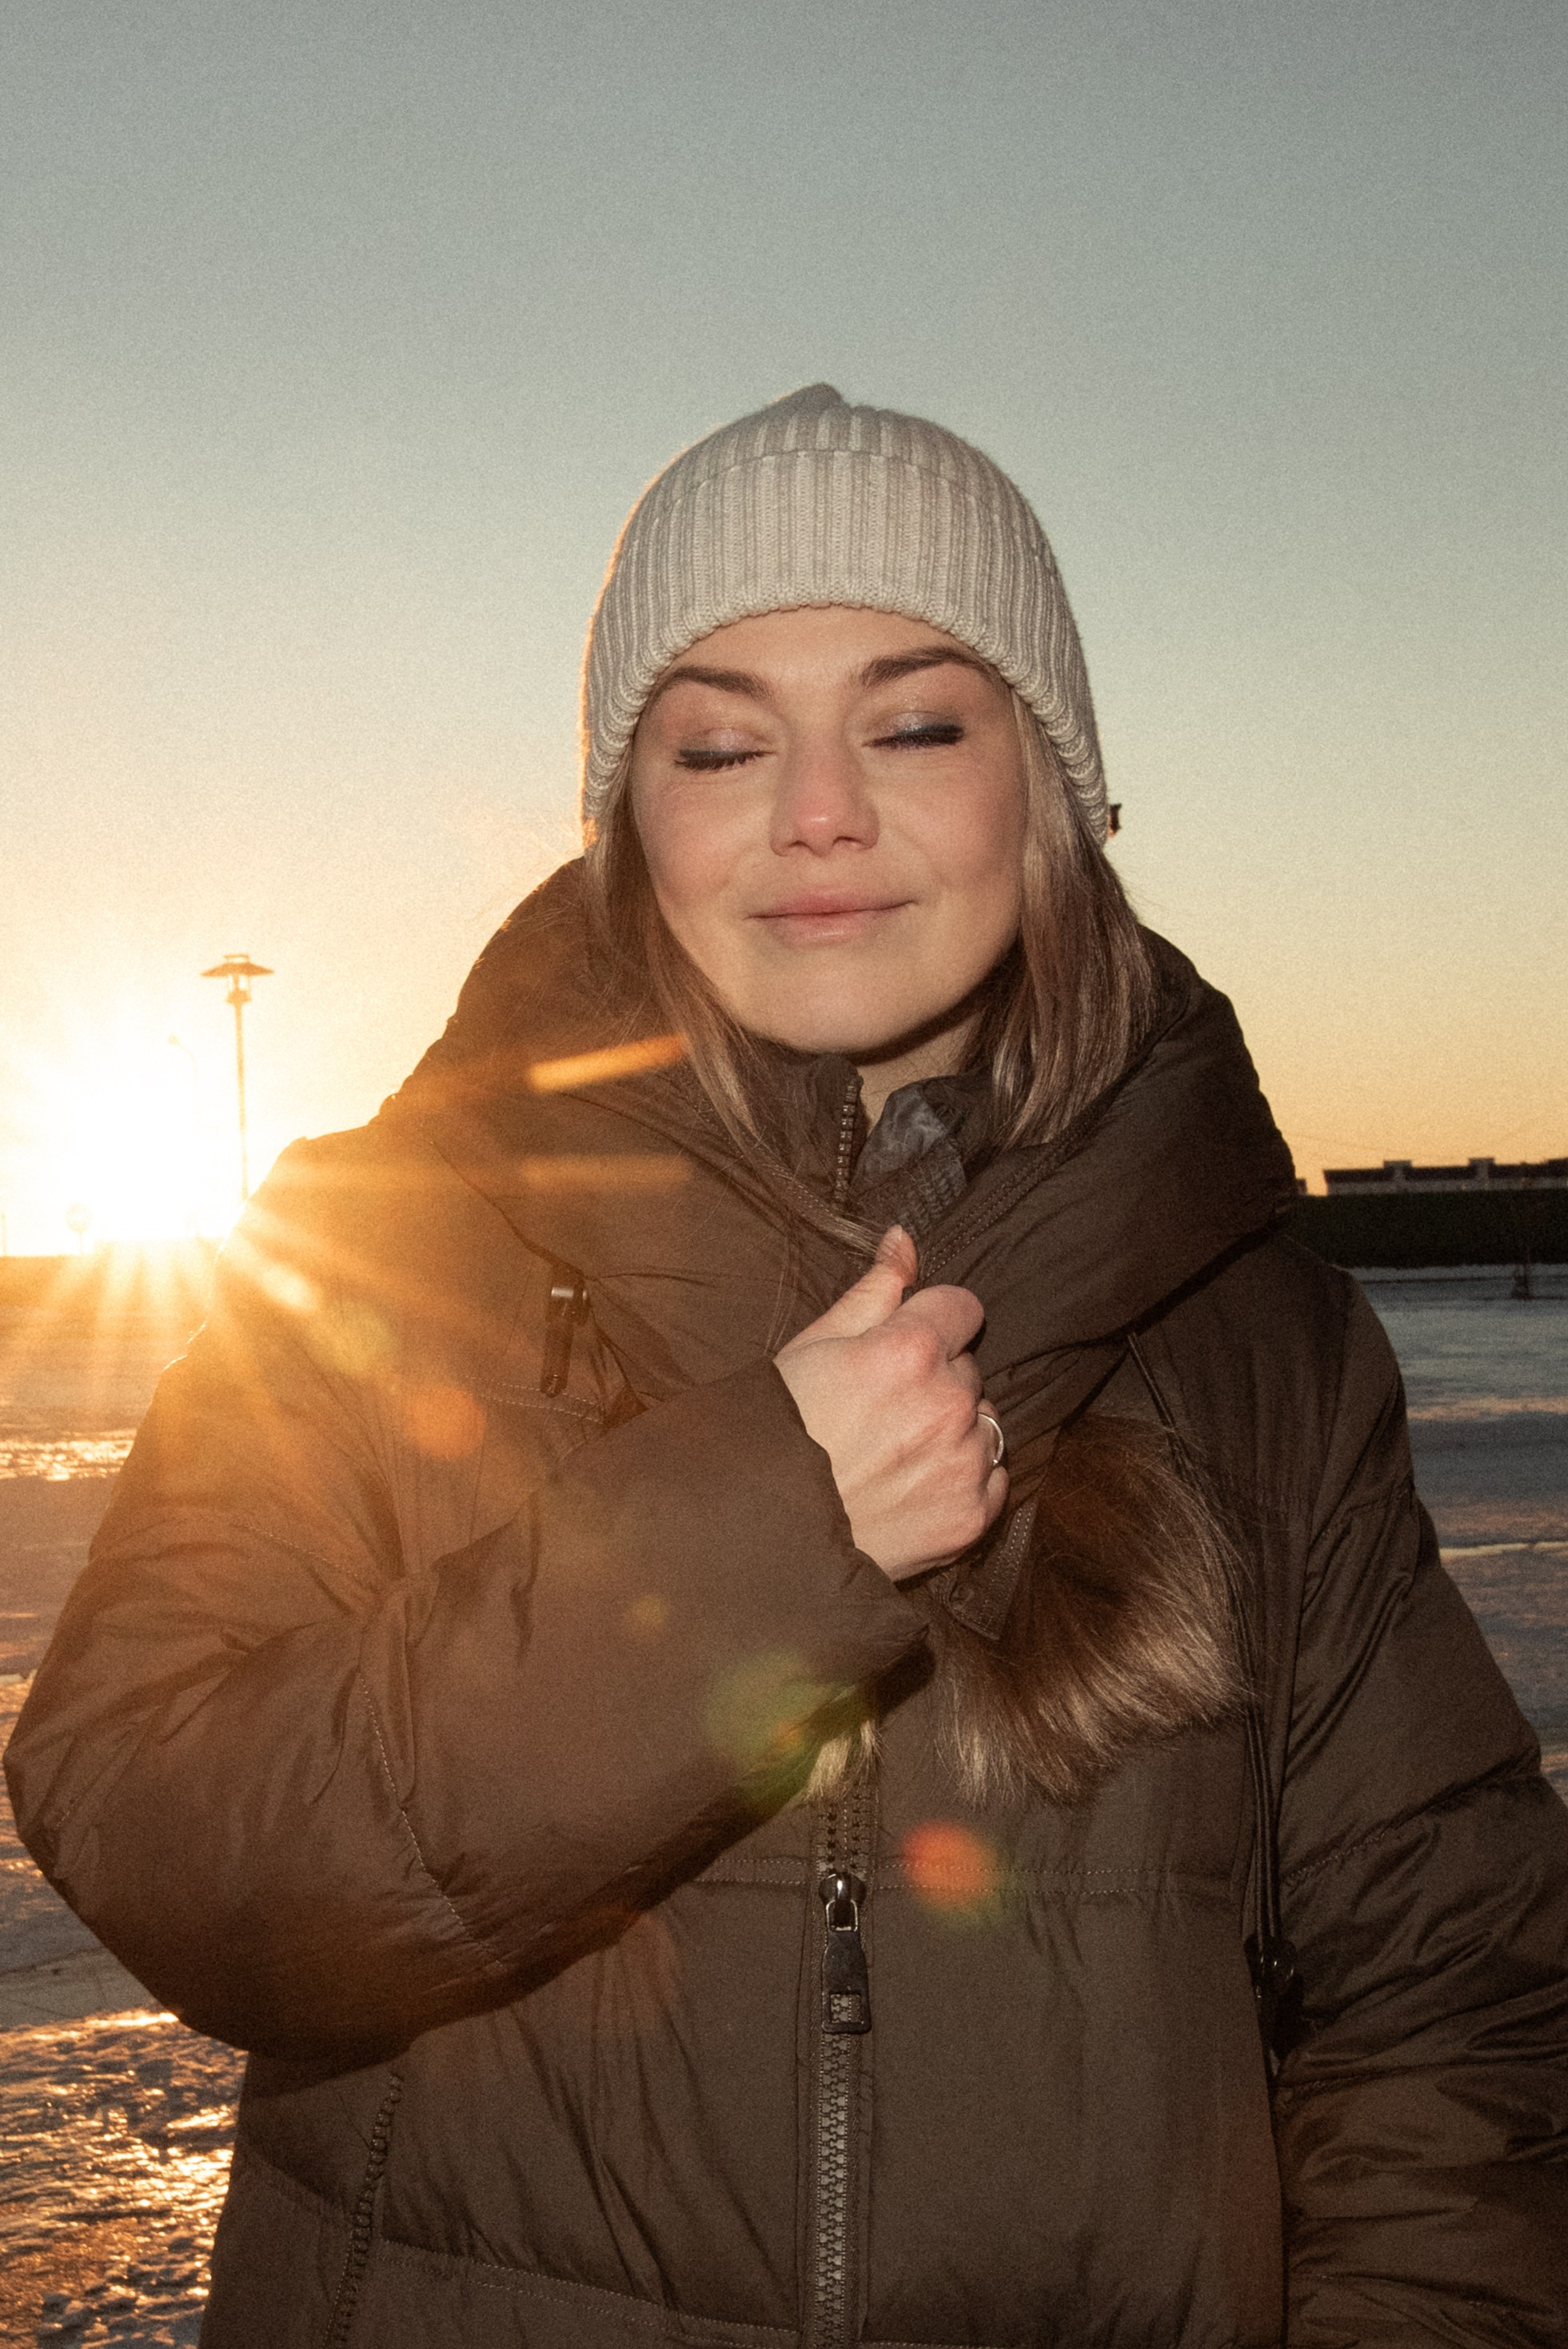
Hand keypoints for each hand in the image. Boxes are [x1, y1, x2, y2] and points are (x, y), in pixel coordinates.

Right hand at [775, 1226, 1006, 1581]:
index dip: (934, 1322)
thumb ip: (872, 1292)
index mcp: (910, 1350)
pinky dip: (967, 1480)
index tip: (905, 1347)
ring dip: (955, 1431)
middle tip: (883, 1411)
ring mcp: (963, 1462)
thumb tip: (905, 1239)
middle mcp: (948, 1402)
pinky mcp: (969, 1516)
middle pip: (969, 1369)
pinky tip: (917, 1487)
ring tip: (897, 1454)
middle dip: (937, 1380)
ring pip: (985, 1423)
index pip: (963, 1307)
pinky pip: (995, 1479)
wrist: (764, 1534)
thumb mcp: (811, 1347)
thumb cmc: (778, 1431)